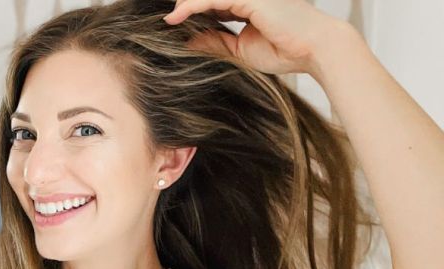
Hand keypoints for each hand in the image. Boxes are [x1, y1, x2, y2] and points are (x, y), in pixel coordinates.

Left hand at [163, 0, 347, 75]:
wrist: (316, 49)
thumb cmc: (286, 50)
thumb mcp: (240, 49)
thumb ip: (216, 41)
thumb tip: (189, 42)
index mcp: (247, 3)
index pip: (213, 3)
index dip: (191, 10)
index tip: (170, 24)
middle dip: (185, 5)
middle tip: (167, 21)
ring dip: (184, 5)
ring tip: (169, 21)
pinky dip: (190, 6)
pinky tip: (174, 18)